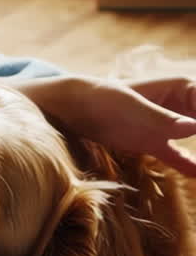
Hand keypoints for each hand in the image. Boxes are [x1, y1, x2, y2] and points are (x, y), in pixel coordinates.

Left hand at [14, 73, 195, 175]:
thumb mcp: (134, 108)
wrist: (73, 107)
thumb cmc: (103, 98)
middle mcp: (179, 107)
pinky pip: (182, 157)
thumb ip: (165, 121)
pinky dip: (193, 166)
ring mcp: (168, 126)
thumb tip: (195, 127)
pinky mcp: (154, 143)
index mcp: (181, 89)